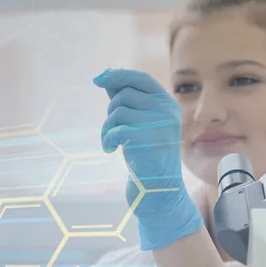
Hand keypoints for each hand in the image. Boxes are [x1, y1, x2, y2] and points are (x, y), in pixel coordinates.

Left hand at [93, 68, 202, 249]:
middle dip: (110, 111)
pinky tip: (109, 150)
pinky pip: (116, 129)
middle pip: (124, 95)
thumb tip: (106, 76)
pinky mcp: (149, 140)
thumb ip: (128, 100)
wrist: (159, 191)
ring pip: (118, 111)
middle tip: (112, 130)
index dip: (118, 75)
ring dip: (107, 127)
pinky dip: (107, 139)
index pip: (141, 78)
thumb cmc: (147, 156)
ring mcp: (160, 124)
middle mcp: (167, 110)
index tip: (98, 79)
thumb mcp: (140, 124)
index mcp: (167, 103)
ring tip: (111, 142)